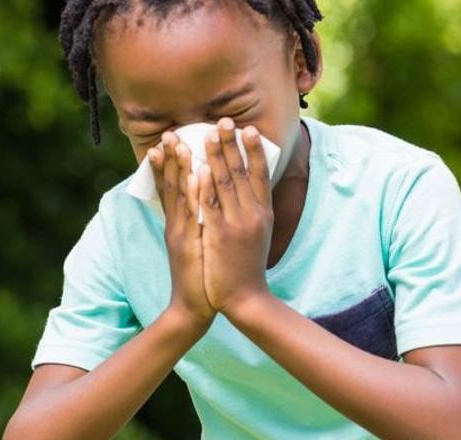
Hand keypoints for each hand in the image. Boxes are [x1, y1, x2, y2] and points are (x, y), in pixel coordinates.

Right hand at [147, 131, 215, 330]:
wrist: (193, 306)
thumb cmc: (199, 275)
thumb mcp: (193, 245)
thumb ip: (193, 224)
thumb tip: (200, 204)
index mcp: (177, 224)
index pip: (169, 187)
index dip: (166, 164)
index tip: (166, 140)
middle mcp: (175, 224)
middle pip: (171, 185)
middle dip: (170, 158)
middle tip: (168, 132)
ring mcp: (181, 233)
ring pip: (178, 195)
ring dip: (177, 167)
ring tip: (177, 143)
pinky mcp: (190, 244)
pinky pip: (193, 214)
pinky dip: (193, 194)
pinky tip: (195, 175)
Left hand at [197, 117, 274, 315]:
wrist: (245, 299)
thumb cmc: (248, 267)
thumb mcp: (259, 235)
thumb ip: (253, 211)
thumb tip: (248, 189)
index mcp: (263, 214)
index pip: (260, 175)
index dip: (254, 150)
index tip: (248, 129)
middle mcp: (252, 215)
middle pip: (240, 173)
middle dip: (231, 144)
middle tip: (224, 120)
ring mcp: (235, 225)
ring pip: (224, 184)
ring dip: (215, 156)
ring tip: (206, 133)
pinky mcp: (218, 236)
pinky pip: (209, 206)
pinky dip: (204, 186)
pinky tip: (198, 168)